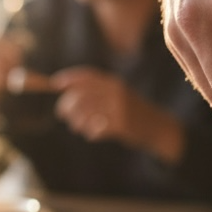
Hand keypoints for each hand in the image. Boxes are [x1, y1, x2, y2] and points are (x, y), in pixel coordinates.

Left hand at [50, 67, 184, 162]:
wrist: (158, 127)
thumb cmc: (132, 111)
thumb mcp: (119, 95)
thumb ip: (98, 92)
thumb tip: (66, 90)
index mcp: (114, 83)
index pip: (87, 76)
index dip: (69, 78)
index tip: (54, 83)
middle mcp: (116, 93)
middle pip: (82, 95)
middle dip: (67, 105)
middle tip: (62, 114)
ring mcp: (119, 109)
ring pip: (86, 114)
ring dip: (76, 122)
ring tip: (77, 127)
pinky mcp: (122, 125)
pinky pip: (96, 130)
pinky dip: (90, 134)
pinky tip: (92, 135)